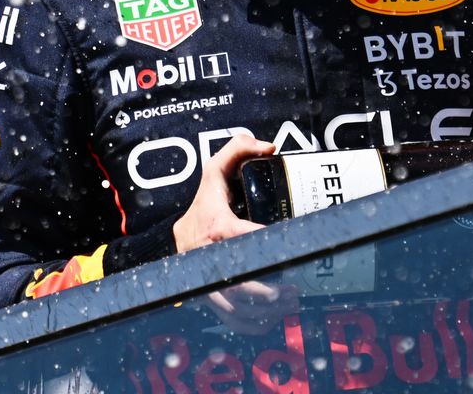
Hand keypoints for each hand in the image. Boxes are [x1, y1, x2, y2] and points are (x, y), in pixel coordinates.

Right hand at [173, 136, 299, 333]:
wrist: (177, 235)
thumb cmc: (204, 204)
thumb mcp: (216, 172)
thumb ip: (238, 148)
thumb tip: (270, 147)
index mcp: (213, 224)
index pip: (242, 235)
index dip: (267, 242)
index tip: (292, 248)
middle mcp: (205, 255)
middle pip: (238, 281)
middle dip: (269, 290)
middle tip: (295, 290)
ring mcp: (204, 279)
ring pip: (234, 305)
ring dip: (265, 311)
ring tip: (290, 304)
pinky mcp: (206, 297)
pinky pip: (227, 319)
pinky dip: (250, 325)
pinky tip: (270, 321)